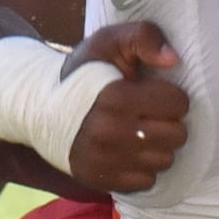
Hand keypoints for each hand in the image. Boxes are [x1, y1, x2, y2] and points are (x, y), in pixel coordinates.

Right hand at [60, 21, 188, 193]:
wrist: (41, 108)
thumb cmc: (83, 73)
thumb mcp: (109, 41)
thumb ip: (143, 36)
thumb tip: (173, 59)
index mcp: (116, 97)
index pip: (178, 104)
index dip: (170, 95)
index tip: (154, 92)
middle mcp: (110, 133)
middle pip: (177, 135)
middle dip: (169, 122)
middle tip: (149, 113)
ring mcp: (105, 161)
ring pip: (164, 160)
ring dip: (158, 146)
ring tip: (140, 131)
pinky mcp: (101, 180)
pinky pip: (146, 181)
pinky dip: (143, 167)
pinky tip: (130, 150)